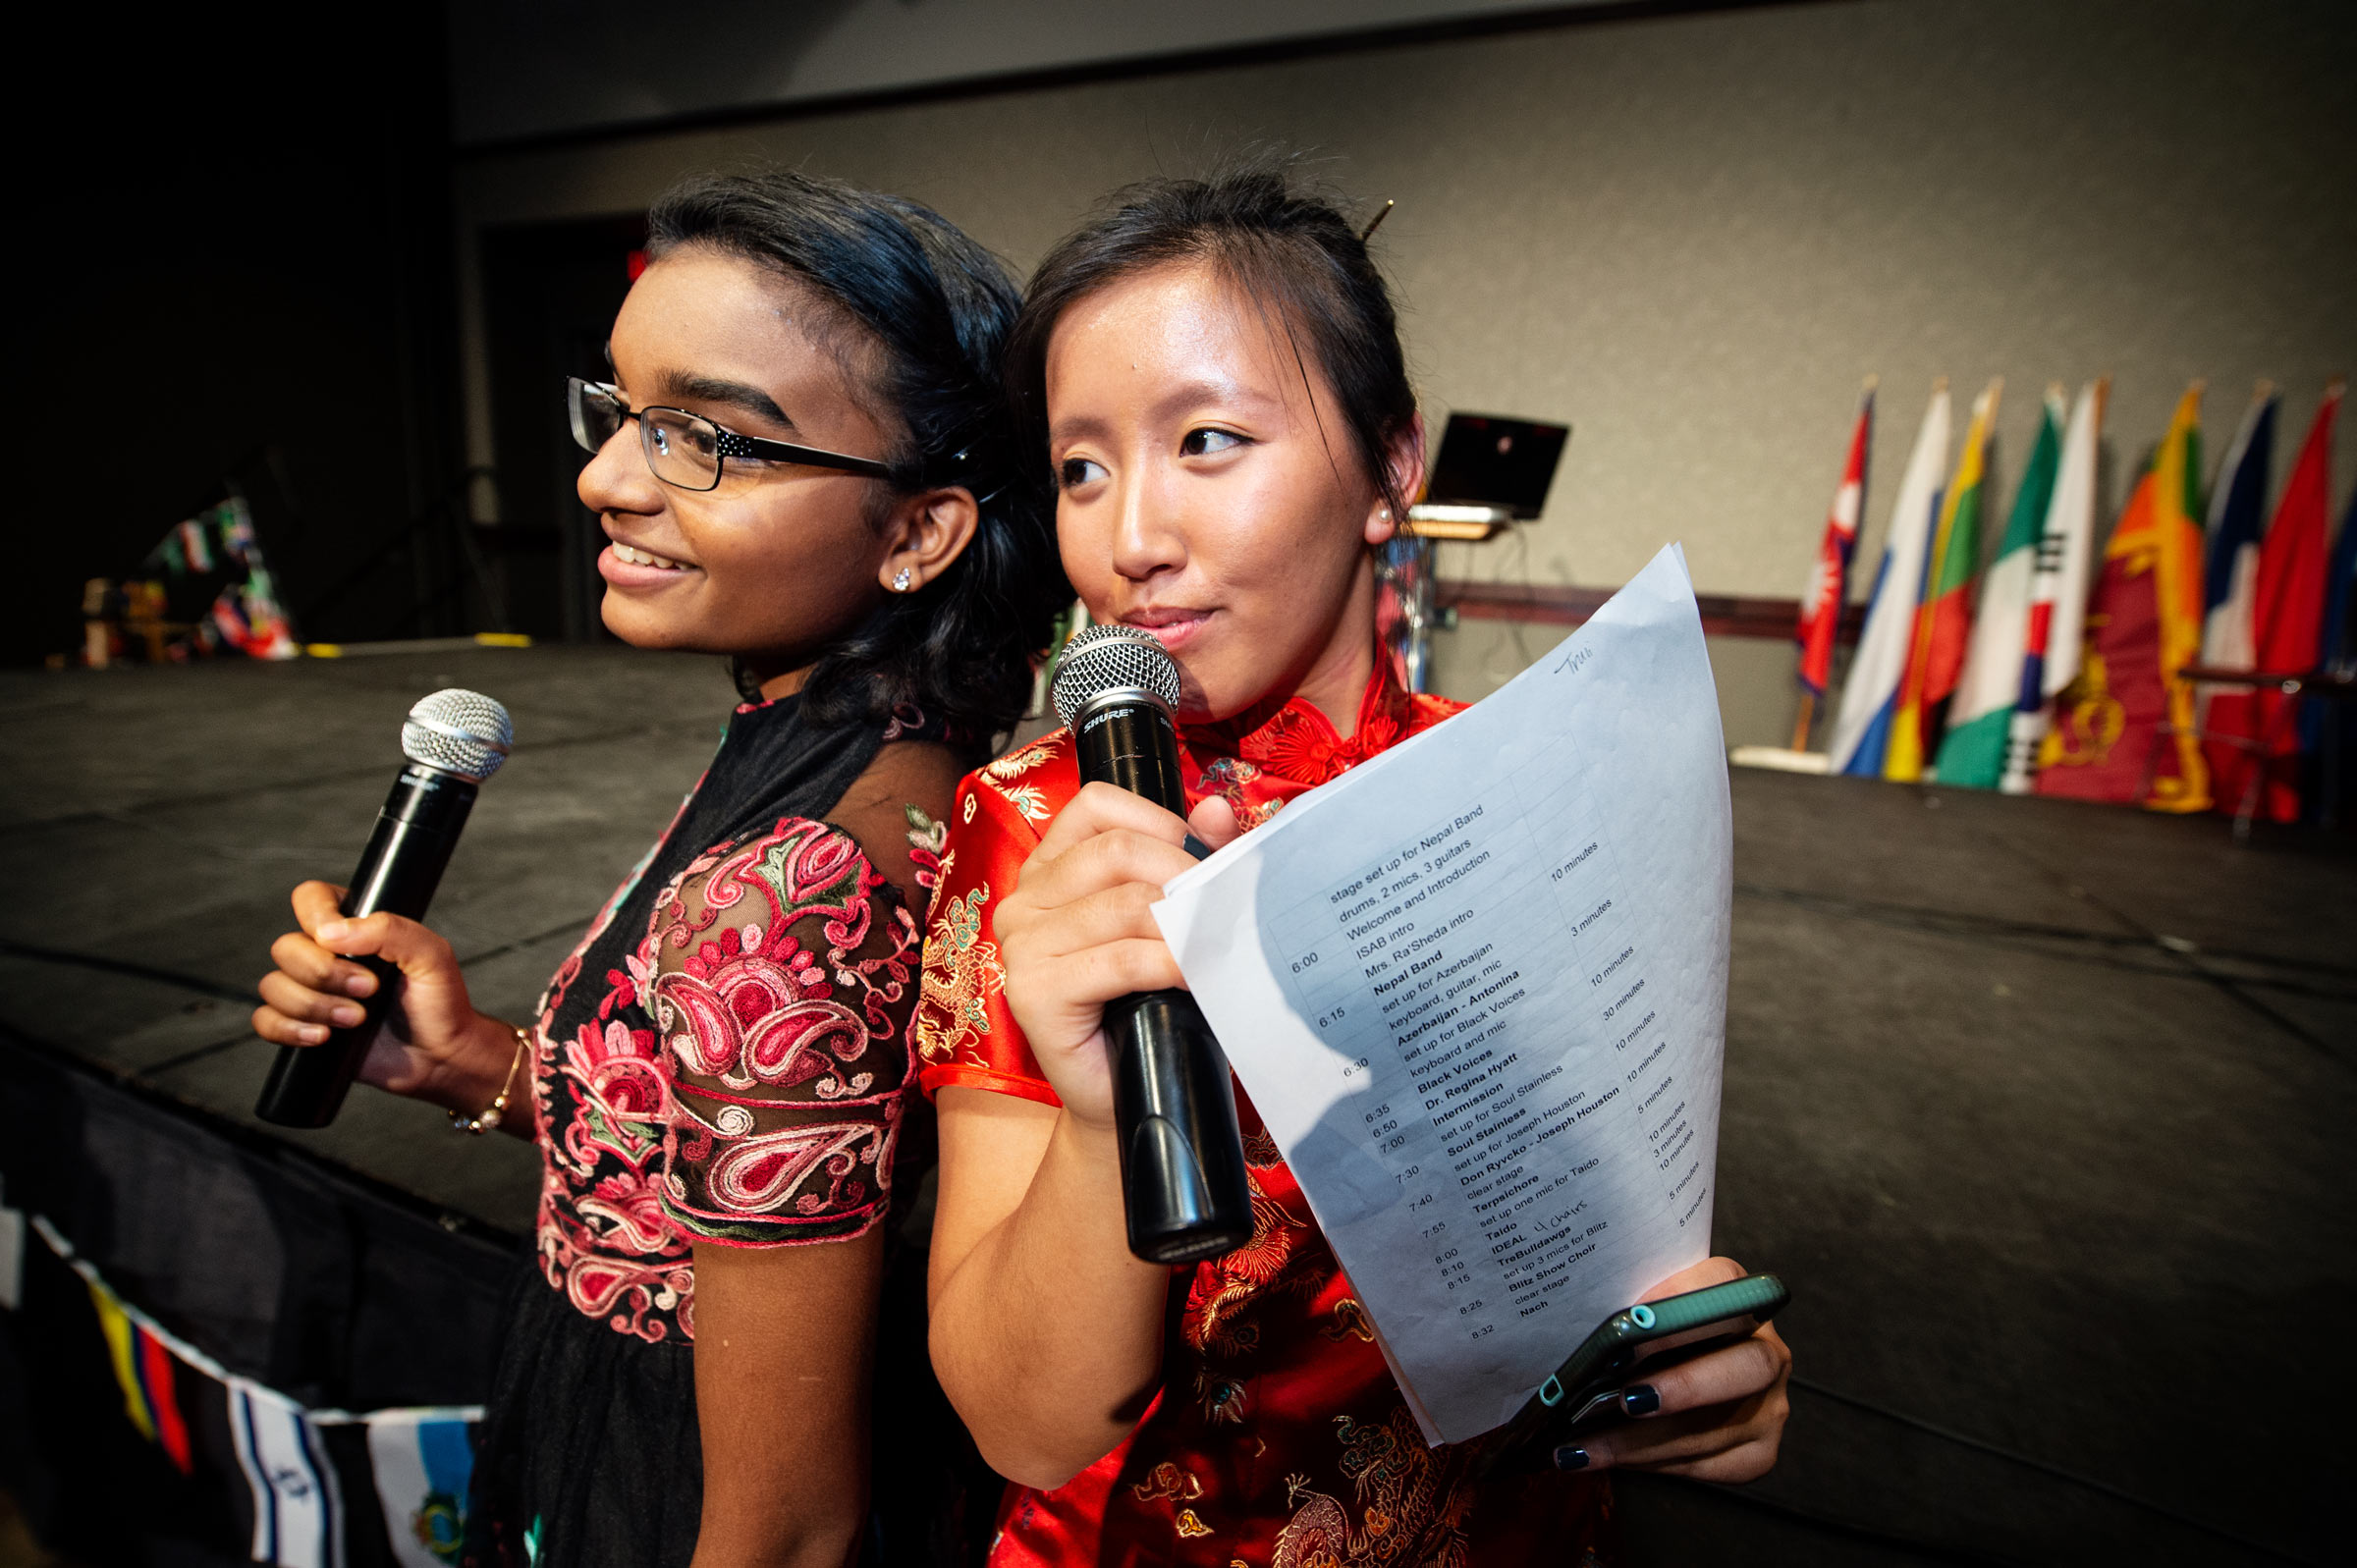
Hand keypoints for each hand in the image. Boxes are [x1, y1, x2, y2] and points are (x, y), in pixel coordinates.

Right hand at [252, 880, 511, 1110]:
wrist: (440, 1056)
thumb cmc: (440, 1002)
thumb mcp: (431, 955)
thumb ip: (390, 930)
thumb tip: (330, 933)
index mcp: (354, 926)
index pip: (311, 899)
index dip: (315, 916)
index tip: (338, 941)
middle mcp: (326, 954)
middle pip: (285, 948)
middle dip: (323, 973)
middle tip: (369, 989)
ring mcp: (312, 991)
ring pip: (273, 986)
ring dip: (314, 1005)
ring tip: (357, 1019)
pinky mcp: (302, 1025)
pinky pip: (265, 1021)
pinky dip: (290, 1029)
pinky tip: (324, 1037)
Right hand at [995, 784, 1236, 1129]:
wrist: (1122, 1090)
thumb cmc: (1145, 1001)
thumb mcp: (1166, 919)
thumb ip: (1186, 858)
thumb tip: (1217, 808)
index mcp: (1048, 868)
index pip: (1098, 804)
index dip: (1160, 822)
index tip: (1200, 860)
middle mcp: (1024, 899)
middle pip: (1117, 851)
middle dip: (1184, 875)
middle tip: (1223, 906)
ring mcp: (1021, 946)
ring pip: (1124, 905)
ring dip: (1185, 924)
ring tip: (1217, 942)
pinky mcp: (1034, 993)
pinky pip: (1121, 960)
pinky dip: (1170, 964)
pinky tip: (1195, 976)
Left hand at [1550, 1256, 1790, 1482]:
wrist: (1669, 1376)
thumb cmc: (1646, 1338)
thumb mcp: (1642, 1314)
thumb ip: (1629, 1317)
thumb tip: (1582, 1334)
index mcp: (1740, 1296)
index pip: (1726, 1284)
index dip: (1682, 1299)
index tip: (1634, 1318)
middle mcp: (1767, 1350)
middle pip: (1749, 1366)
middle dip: (1685, 1385)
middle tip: (1625, 1398)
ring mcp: (1769, 1406)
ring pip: (1715, 1429)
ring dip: (1641, 1441)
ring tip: (1584, 1444)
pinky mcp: (1757, 1452)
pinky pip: (1705, 1465)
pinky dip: (1647, 1464)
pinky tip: (1602, 1458)